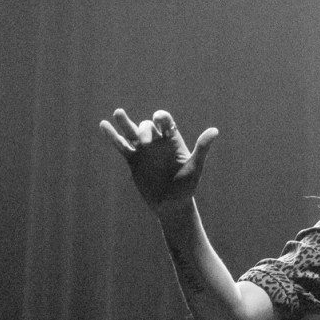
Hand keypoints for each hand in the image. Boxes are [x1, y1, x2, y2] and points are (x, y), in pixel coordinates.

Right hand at [100, 108, 217, 214]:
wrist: (171, 206)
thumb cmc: (186, 188)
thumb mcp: (195, 167)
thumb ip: (202, 148)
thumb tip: (215, 130)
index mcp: (172, 141)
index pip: (165, 121)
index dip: (161, 117)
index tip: (159, 122)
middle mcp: (157, 143)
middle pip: (147, 126)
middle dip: (144, 130)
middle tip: (144, 141)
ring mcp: (144, 151)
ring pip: (131, 132)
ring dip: (124, 122)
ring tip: (118, 113)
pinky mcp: (133, 161)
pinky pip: (121, 146)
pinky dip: (112, 136)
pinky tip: (103, 125)